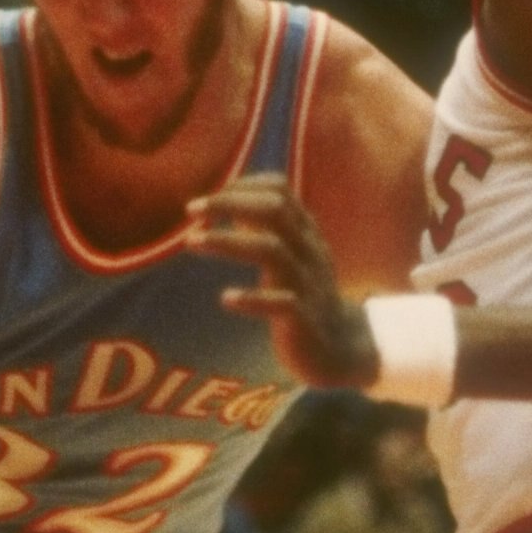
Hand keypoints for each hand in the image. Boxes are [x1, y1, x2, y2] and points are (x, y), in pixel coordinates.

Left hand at [188, 176, 379, 389]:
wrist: (340, 347)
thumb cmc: (304, 293)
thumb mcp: (292, 253)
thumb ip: (267, 227)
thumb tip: (228, 203)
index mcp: (305, 231)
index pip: (279, 189)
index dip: (242, 185)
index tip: (208, 199)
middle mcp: (309, 250)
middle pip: (274, 211)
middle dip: (230, 203)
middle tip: (191, 209)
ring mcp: (308, 283)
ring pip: (273, 250)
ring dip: (229, 242)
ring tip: (192, 242)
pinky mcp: (304, 318)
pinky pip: (282, 303)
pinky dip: (253, 299)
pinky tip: (226, 298)